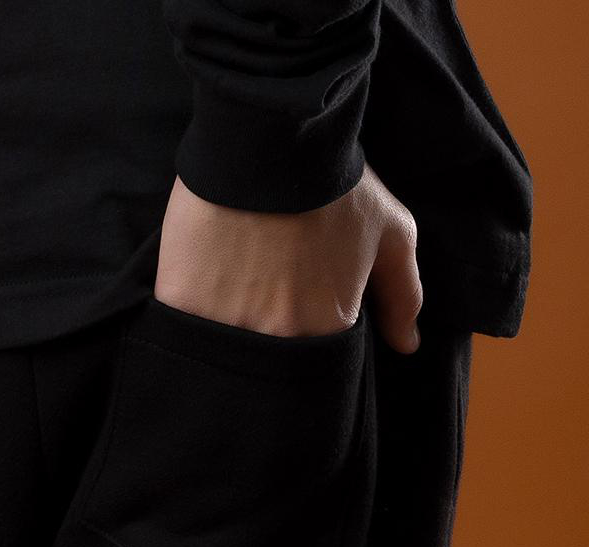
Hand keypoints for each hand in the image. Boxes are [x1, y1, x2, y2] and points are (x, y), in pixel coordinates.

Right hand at [153, 167, 422, 352]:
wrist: (271, 133)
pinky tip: (199, 289)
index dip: (307, 344)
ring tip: (232, 295)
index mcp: (327, 331)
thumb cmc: (335, 181)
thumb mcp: (390, 231)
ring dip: (228, 337)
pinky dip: (190, 321)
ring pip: (224, 358)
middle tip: (263, 301)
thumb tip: (407, 344)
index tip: (298, 315)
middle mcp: (277, 342)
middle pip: (268, 370)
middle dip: (267, 346)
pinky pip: (185, 331)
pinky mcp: (181, 305)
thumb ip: (403, 295)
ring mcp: (225, 328)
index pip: (315, 369)